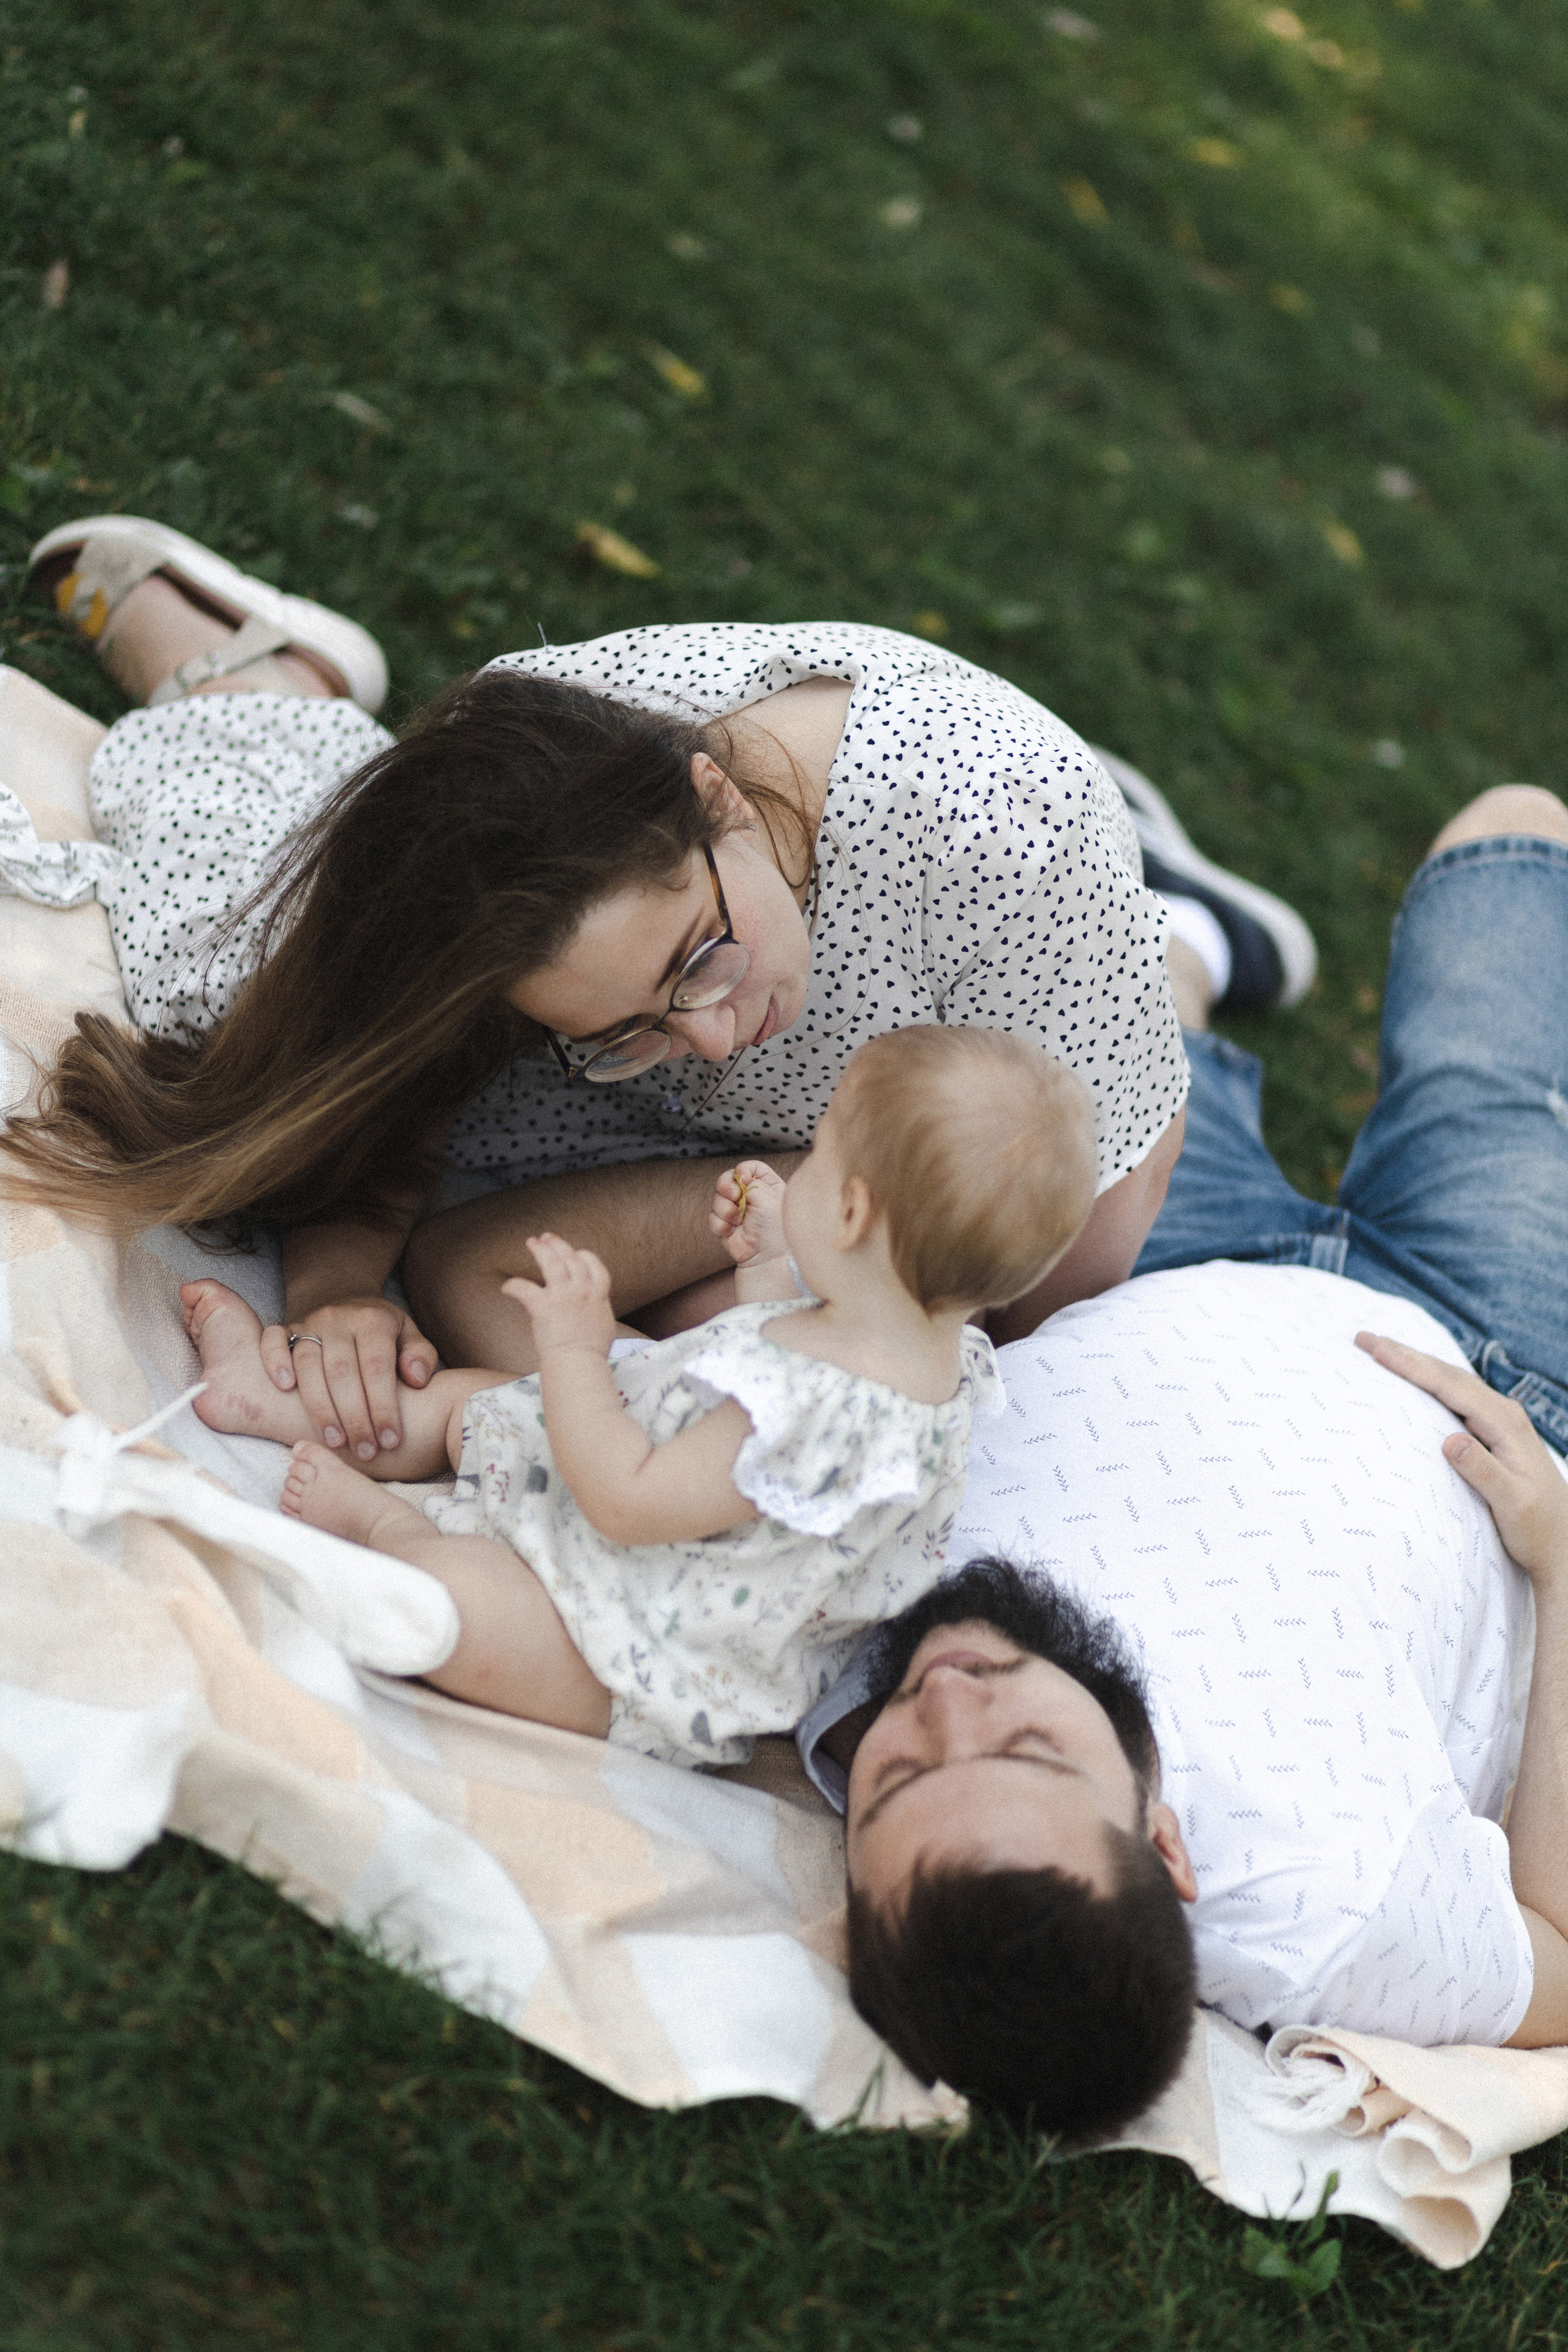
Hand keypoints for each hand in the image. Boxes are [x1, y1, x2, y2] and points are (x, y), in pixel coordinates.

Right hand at [260, 1295, 436, 1458]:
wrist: (343, 1295)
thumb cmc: (381, 1330)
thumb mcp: (409, 1335)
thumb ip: (420, 1355)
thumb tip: (417, 1379)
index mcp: (373, 1319)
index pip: (377, 1367)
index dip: (384, 1406)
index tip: (390, 1440)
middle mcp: (338, 1318)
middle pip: (342, 1371)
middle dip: (354, 1417)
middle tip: (364, 1452)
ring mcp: (309, 1322)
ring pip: (308, 1364)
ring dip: (319, 1407)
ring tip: (334, 1442)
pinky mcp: (286, 1327)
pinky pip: (273, 1339)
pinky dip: (275, 1361)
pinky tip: (285, 1389)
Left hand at [501, 1232, 617, 1356]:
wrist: (580, 1364)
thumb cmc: (591, 1355)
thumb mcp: (604, 1327)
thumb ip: (597, 1313)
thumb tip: (593, 1314)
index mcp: (598, 1296)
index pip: (595, 1266)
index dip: (585, 1256)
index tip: (577, 1252)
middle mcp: (582, 1291)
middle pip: (571, 1259)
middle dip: (559, 1245)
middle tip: (547, 1237)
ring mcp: (563, 1297)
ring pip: (552, 1263)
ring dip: (541, 1250)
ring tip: (532, 1241)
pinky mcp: (543, 1306)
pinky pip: (525, 1289)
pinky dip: (513, 1286)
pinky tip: (506, 1287)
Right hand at [709, 1158, 788, 1269]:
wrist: (768, 1256)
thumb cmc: (774, 1227)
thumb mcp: (768, 1197)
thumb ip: (750, 1182)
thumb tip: (736, 1180)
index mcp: (767, 1186)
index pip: (749, 1167)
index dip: (742, 1169)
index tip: (743, 1178)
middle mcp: (750, 1196)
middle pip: (727, 1179)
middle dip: (726, 1187)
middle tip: (735, 1196)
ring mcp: (736, 1210)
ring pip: (716, 1199)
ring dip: (725, 1209)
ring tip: (739, 1221)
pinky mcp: (725, 1225)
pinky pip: (712, 1218)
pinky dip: (721, 1224)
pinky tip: (732, 1231)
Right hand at [1356, 1332, 1567, 1590]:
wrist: (1562, 1542)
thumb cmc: (1538, 1527)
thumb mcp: (1512, 1503)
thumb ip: (1483, 1470)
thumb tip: (1450, 1440)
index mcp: (1506, 1424)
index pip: (1451, 1386)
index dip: (1412, 1366)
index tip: (1377, 1350)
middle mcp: (1504, 1414)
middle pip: (1448, 1374)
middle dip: (1405, 1354)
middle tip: (1363, 1338)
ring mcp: (1499, 1420)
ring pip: (1451, 1381)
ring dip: (1415, 1363)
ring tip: (1379, 1350)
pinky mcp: (1493, 1432)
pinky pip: (1455, 1396)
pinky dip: (1429, 1381)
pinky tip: (1414, 1379)